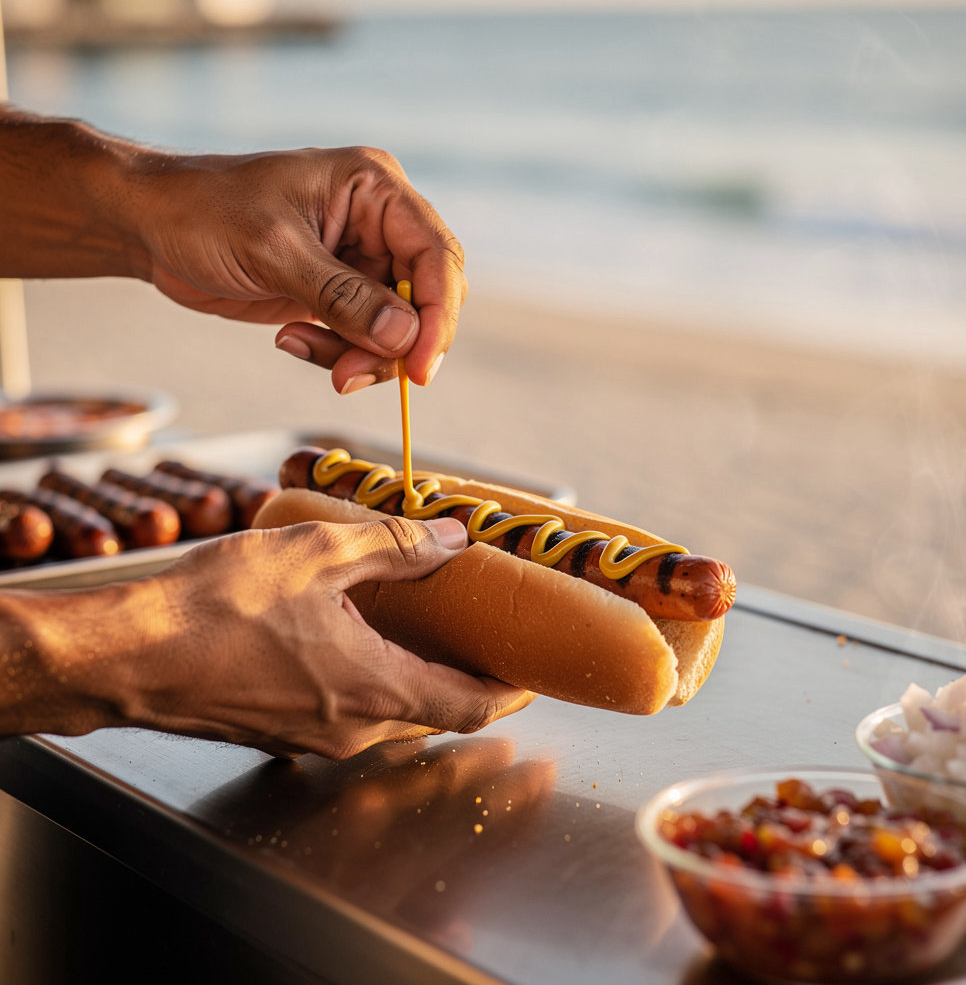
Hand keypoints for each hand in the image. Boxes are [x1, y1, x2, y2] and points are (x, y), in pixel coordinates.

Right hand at [87, 517, 531, 758]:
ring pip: (387, 714)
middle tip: (482, 641)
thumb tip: (453, 537)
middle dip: (465, 681)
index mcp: (374, 687)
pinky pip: (344, 713)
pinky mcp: (277, 733)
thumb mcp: (316, 553)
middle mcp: (350, 727)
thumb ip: (394, 545)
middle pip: (433, 713)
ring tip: (426, 632)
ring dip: (417, 679)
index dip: (509, 692)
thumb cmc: (214, 606)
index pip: (471, 707)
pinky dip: (370, 682)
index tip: (532, 675)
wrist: (122, 657)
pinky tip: (354, 639)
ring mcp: (311, 739)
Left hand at [140, 146, 466, 389]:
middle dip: (394, 344)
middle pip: (424, 298)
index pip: (436, 256)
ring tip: (301, 347)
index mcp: (375, 189)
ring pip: (395, 328)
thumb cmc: (203, 211)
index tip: (417, 369)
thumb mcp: (273, 250)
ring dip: (359, 355)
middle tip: (349, 375)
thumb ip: (343, 296)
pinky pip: (361, 338)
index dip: (436, 316)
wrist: (150, 224)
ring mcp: (359, 260)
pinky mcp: (337, 293)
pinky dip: (335, 353)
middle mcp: (378, 223)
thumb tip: (404, 338)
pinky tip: (289, 338)